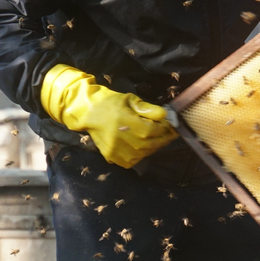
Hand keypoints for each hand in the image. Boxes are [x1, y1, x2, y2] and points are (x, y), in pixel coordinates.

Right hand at [41, 64, 177, 167]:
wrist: (87, 113)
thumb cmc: (110, 103)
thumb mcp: (130, 100)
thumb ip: (147, 108)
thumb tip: (164, 115)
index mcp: (126, 122)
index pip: (153, 130)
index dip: (165, 128)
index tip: (172, 125)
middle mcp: (122, 139)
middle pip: (151, 144)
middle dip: (163, 138)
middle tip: (170, 133)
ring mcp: (116, 151)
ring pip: (144, 153)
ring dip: (153, 146)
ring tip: (157, 138)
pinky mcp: (112, 157)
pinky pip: (133, 160)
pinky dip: (141, 154)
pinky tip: (142, 146)